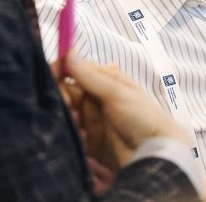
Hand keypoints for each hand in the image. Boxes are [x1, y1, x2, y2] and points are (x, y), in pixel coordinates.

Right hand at [62, 51, 191, 168]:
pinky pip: (71, 134)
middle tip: (68, 106)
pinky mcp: (88, 142)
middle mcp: (95, 98)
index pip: (75, 69)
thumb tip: (68, 52)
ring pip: (66, 113)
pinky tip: (81, 137)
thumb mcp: (117, 92)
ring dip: (66, 116)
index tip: (50, 75)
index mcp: (105, 80)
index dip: (60, 70)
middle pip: (66, 92)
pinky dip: (71, 134)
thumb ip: (91, 76)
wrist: (155, 154)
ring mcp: (91, 120)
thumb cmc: (141, 116)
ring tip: (77, 122)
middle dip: (61, 96)